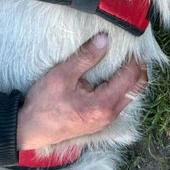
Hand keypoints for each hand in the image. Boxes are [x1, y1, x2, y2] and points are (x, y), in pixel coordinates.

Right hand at [16, 33, 146, 150]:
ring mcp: (107, 120)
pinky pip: (121, 102)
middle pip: (137, 88)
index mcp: (103, 104)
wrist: (30, 129)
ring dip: (132, 78)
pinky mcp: (101, 121)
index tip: (130, 45)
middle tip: (131, 51)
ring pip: (131, 96)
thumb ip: (86, 57)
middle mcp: (110, 115)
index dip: (133, 59)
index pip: (130, 77)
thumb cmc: (43, 104)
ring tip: (124, 60)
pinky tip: (114, 76)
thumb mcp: (62, 75)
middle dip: (138, 68)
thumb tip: (104, 40)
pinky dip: (124, 87)